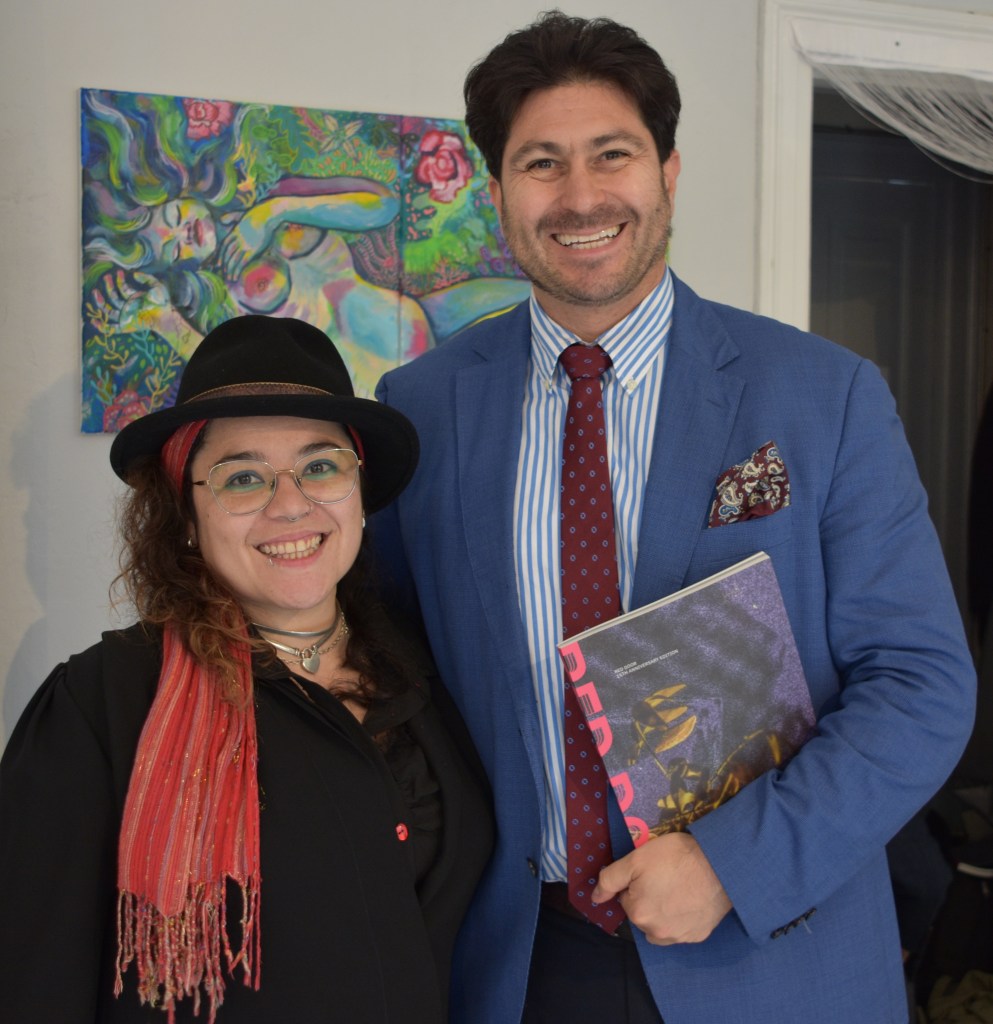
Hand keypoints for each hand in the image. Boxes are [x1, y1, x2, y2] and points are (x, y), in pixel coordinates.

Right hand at [90, 270, 171, 331]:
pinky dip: (102, 327)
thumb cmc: (163, 302)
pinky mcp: (126, 326)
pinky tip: (93, 321)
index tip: (119, 272)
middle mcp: (129, 307)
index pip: (123, 288)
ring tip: (95, 291)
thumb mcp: (156, 286)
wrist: (164, 316)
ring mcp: (126, 317)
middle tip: (106, 277)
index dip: (120, 280)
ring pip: (108, 310)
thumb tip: (134, 274)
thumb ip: (146, 278)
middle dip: (108, 287)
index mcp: (135, 299)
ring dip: (100, 301)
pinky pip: (112, 328)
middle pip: (113, 297)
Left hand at [219, 208, 272, 277]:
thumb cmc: (257, 215)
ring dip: (230, 270)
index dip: (220, 255)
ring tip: (230, 278)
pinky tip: (236, 276)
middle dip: (224, 264)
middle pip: (227, 254)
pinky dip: (238, 270)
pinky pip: (242, 262)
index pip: (224, 246)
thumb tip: (221, 219)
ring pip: (233, 260)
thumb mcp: (241, 214)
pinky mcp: (252, 250)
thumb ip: (230, 217)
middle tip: (223, 273)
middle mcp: (237, 239)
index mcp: (234, 232)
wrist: (266, 215)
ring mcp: (244, 245)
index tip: (218, 263)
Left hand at [594, 832, 731, 944]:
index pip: (626, 898)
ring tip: (677, 889)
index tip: (652, 871)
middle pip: (642, 913)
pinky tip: (690, 899)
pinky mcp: (697, 936)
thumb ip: (610, 879)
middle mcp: (656, 932)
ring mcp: (679, 937)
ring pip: (659, 925)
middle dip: (648, 898)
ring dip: (662, 912)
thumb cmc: (676, 857)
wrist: (720, 865)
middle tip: (665, 877)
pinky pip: (681, 930)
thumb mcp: (636, 859)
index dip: (636, 882)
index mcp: (638, 913)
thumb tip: (594, 898)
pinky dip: (681, 918)